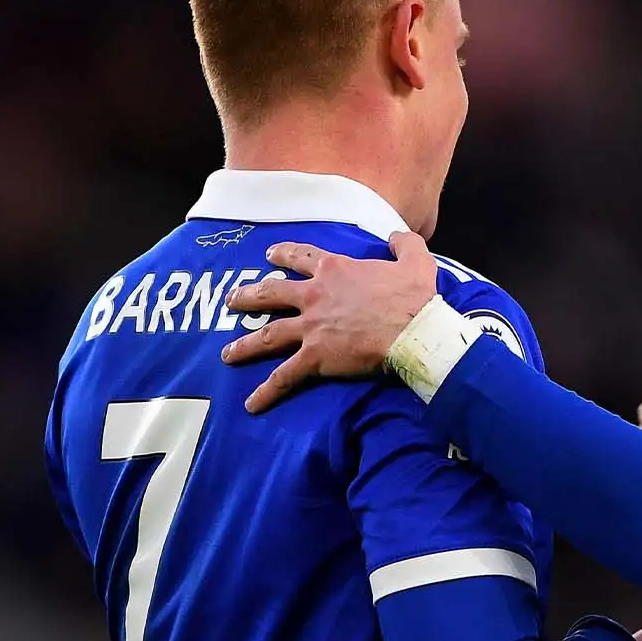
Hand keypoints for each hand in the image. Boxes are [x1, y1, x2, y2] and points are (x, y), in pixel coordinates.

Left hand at [220, 231, 437, 412]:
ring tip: (227, 354)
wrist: (413, 331)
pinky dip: (266, 391)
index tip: (269, 255)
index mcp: (335, 270)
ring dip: (245, 345)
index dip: (283, 254)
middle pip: (271, 293)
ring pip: (267, 335)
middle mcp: (314, 296)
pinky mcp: (315, 357)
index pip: (301, 257)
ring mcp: (311, 327)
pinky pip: (284, 376)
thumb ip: (403, 244)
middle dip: (248, 296)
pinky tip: (251, 404)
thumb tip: (394, 236)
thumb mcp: (415, 261)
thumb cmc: (414, 297)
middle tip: (232, 300)